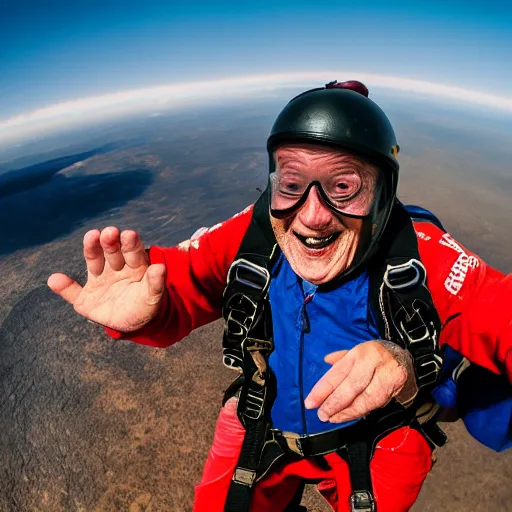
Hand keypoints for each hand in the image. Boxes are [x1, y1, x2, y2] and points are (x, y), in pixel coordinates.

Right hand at [47, 227, 166, 332]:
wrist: (133, 323)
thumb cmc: (146, 305)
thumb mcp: (153, 296)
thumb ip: (156, 283)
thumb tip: (161, 267)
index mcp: (134, 266)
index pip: (132, 251)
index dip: (129, 243)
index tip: (128, 234)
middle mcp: (115, 267)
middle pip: (112, 251)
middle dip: (110, 242)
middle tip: (109, 232)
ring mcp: (100, 280)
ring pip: (94, 261)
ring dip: (91, 249)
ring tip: (91, 237)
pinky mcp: (85, 298)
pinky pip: (72, 292)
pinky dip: (63, 286)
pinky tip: (55, 280)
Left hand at [304, 340, 417, 422]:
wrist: (407, 358)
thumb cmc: (376, 356)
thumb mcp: (357, 352)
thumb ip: (341, 359)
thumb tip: (326, 361)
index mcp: (359, 352)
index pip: (338, 373)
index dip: (323, 390)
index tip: (310, 403)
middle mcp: (373, 361)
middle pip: (351, 386)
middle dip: (334, 403)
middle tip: (322, 415)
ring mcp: (387, 374)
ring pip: (365, 399)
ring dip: (347, 412)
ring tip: (333, 418)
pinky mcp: (397, 386)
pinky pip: (376, 404)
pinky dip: (361, 411)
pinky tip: (349, 415)